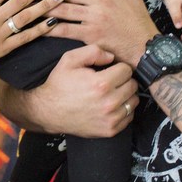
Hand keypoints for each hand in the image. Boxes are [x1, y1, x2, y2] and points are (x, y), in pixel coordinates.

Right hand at [0, 46, 140, 138]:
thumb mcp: (69, 59)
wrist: (48, 112)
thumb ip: (93, 51)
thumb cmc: (59, 84)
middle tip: (110, 81)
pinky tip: (111, 105)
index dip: (117, 67)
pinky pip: (129, 116)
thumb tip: (112, 57)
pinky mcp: (110, 130)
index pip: (126, 70)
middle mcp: (109, 102)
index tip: (109, 70)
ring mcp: (110, 118)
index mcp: (101, 83)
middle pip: (132, 85)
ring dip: (125, 95)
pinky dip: (123, 110)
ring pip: (133, 100)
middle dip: (123, 80)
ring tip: (111, 93)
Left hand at [41, 0, 158, 63]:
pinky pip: (65, 29)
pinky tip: (38, 25)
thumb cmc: (139, 21)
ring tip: (29, 3)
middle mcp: (101, 1)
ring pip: (63, 9)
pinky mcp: (90, 36)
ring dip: (44, 6)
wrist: (145, 47)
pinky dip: (50, 27)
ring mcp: (95, 19)